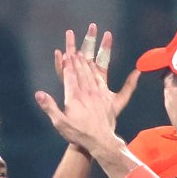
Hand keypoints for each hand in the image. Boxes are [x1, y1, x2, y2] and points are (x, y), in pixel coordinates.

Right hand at [36, 25, 137, 151]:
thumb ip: (50, 106)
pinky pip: (125, 89)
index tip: (65, 49)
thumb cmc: (78, 134)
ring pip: (97, 69)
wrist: (99, 143)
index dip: (67, 61)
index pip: (70, 73)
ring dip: (94, 52)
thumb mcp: (60, 122)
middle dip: (77, 49)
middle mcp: (89, 90)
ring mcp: (102, 93)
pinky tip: (137, 71)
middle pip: (82, 66)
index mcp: (76, 95)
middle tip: (74, 35)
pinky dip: (130, 81)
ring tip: (92, 38)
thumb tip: (39, 93)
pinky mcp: (113, 100)